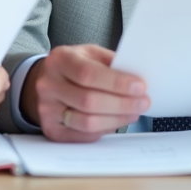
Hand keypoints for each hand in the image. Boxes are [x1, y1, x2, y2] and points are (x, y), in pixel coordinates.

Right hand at [22, 44, 148, 141]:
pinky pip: (84, 135)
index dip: (117, 83)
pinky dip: (105, 129)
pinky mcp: (51, 130)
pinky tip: (116, 120)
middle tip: (143, 103)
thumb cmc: (75, 66)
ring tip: (133, 113)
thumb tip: (137, 81)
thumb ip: (111, 63)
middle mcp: (48, 85)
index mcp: (59, 60)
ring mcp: (47, 109)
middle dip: (122, 104)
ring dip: (117, 119)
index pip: (88, 73)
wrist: (47, 81)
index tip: (140, 86)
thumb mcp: (90, 54)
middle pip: (89, 101)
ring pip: (87, 122)